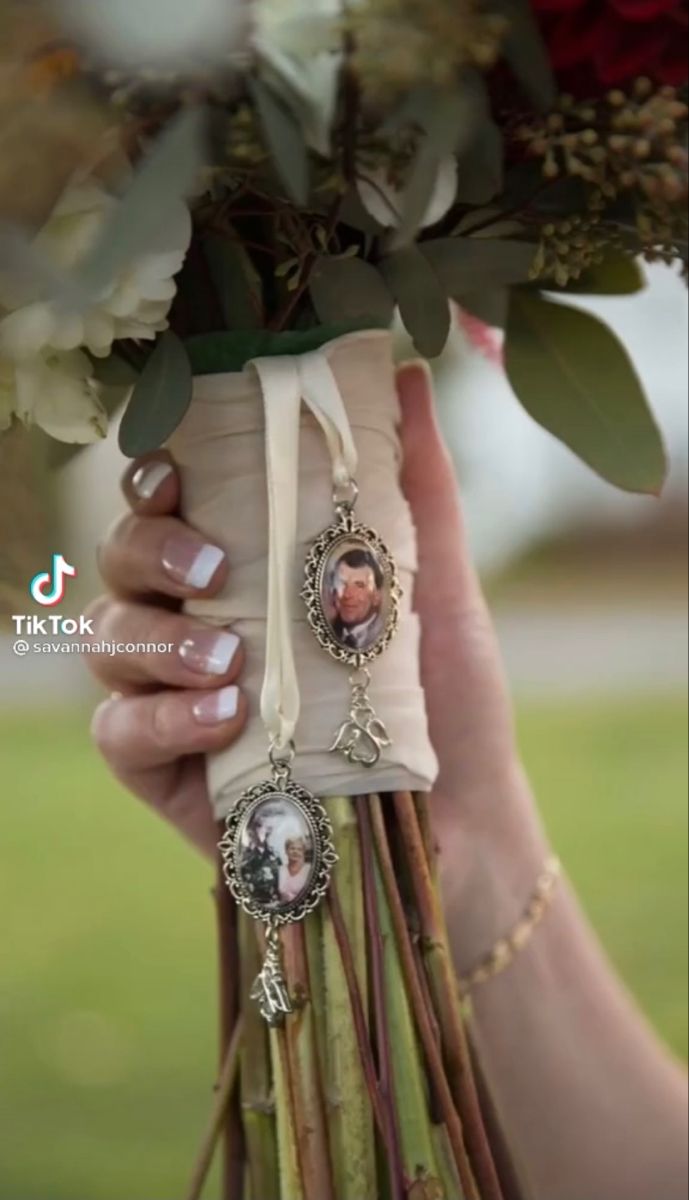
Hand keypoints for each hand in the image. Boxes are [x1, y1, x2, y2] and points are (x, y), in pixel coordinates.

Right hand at [89, 365, 545, 939]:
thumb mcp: (432, 580)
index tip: (177, 470)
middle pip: (121, 559)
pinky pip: (118, 730)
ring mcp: (173, 695)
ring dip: (156, 636)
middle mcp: (197, 621)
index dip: (152, 478)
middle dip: (149, 547)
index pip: (167, 505)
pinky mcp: (164, 768)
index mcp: (245, 568)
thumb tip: (409, 373)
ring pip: (105, 637)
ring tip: (231, 657)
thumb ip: (413, 481)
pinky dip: (160, 715)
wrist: (456, 810)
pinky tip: (221, 715)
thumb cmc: (440, 692)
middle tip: (213, 564)